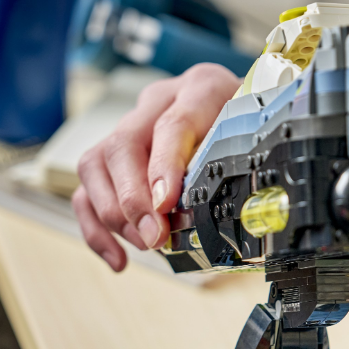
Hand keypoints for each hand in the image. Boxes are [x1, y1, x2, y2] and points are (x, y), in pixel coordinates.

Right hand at [72, 63, 239, 270]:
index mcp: (201, 88)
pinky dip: (98, 228)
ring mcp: (131, 127)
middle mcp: (158, 102)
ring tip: (146, 244)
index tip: (165, 203)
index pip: (174, 123)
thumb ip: (243, 161)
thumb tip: (240, 210)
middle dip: (134, 199)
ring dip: (115, 213)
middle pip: (124, 144)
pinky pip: (88, 190)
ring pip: (95, 164)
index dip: (165, 165)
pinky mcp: (113, 156)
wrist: (246, 114)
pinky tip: (119, 259)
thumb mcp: (260, 137)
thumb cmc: (253, 130)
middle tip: (155, 236)